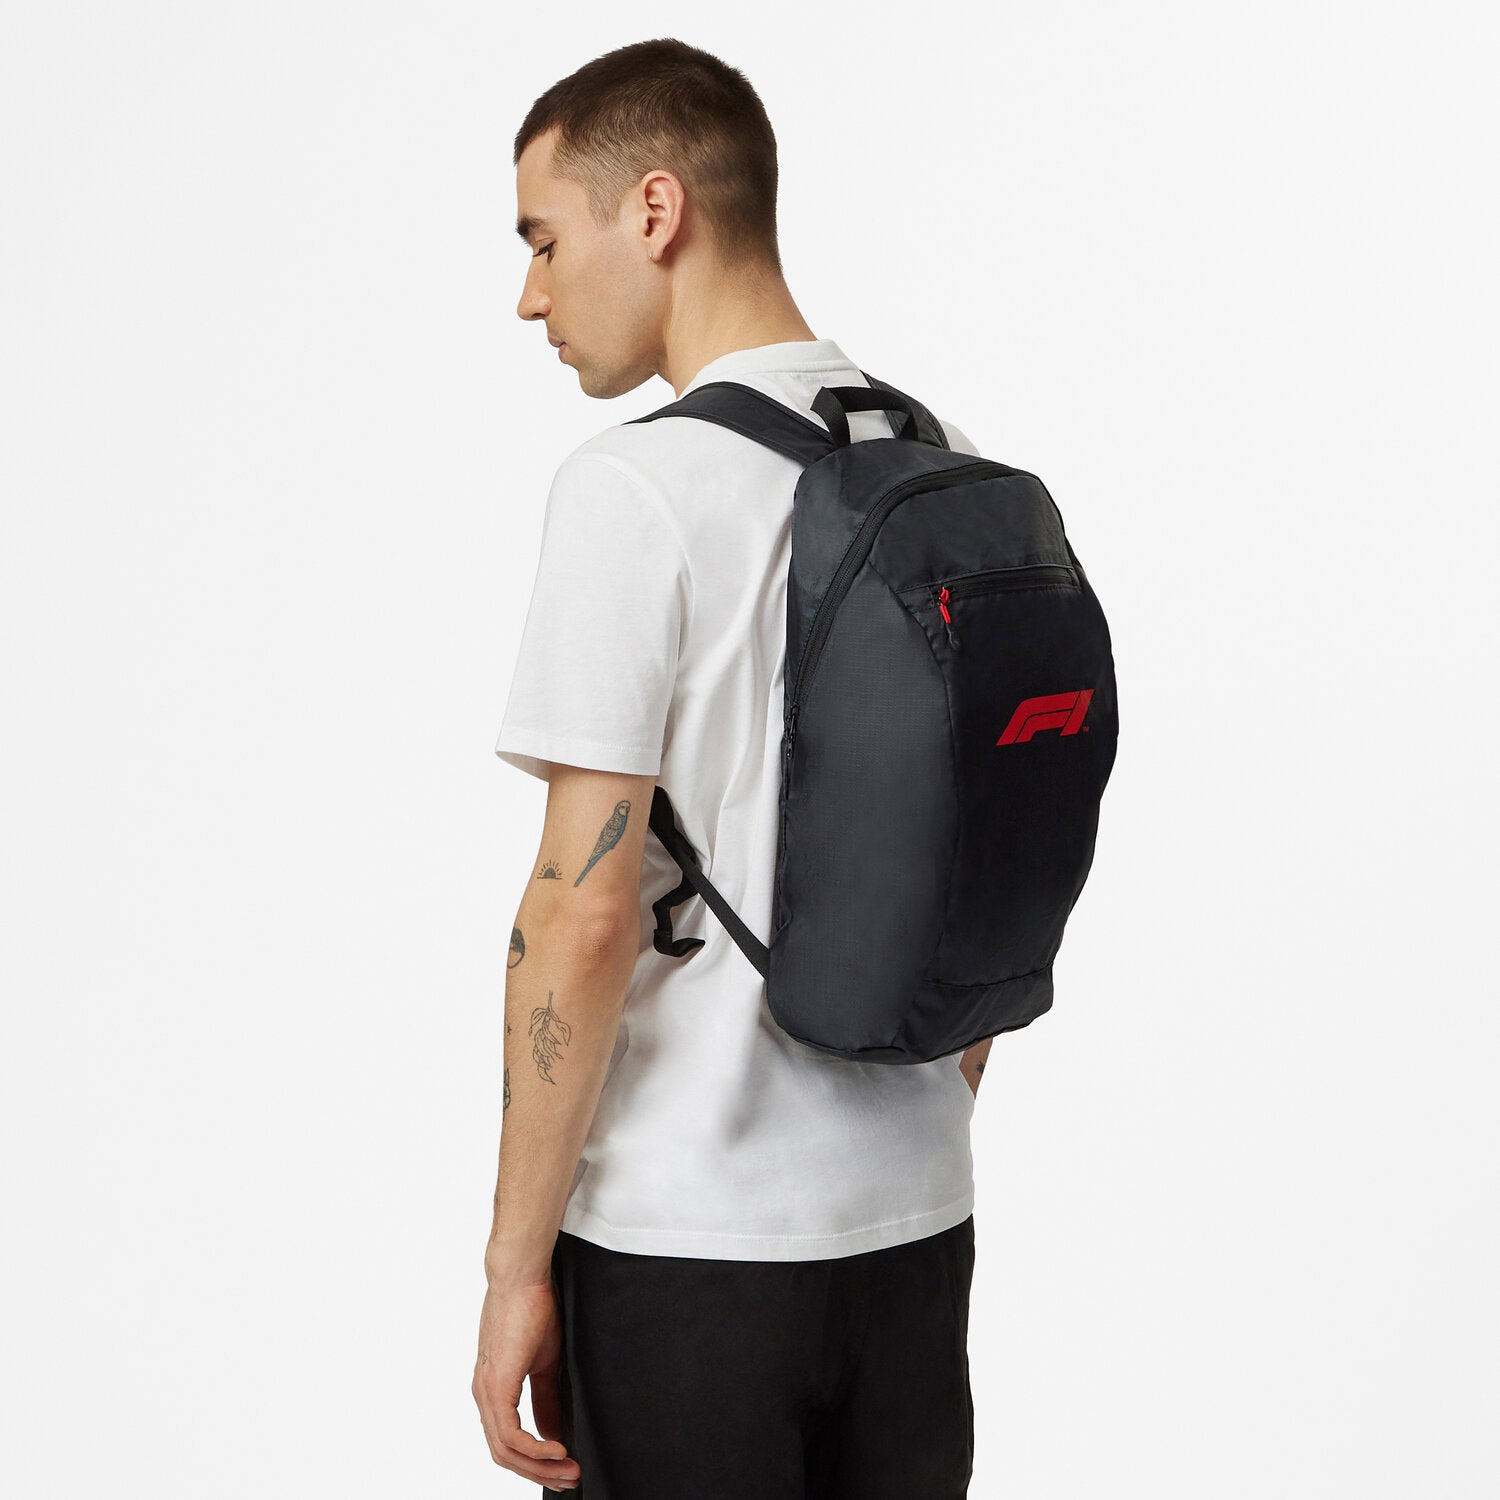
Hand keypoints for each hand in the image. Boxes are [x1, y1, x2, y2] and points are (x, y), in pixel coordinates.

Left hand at [472, 1276, 581, 1490]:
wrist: (522, 1278)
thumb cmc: (533, 1309)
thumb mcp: (543, 1363)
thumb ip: (544, 1400)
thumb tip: (553, 1432)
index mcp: (492, 1390)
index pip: (506, 1442)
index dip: (533, 1461)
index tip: (563, 1468)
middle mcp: (483, 1396)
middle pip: (504, 1455)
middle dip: (539, 1472)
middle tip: (570, 1477)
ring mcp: (486, 1393)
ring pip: (506, 1451)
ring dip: (540, 1466)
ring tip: (569, 1469)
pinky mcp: (496, 1386)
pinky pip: (511, 1435)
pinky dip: (536, 1449)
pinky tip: (558, 1449)